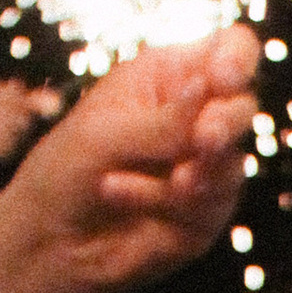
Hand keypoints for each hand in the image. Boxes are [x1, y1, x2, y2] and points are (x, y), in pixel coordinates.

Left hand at [0, 24, 259, 292]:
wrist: (48, 241)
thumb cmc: (66, 170)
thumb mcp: (107, 133)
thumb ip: (166, 119)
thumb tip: (208, 87)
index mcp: (171, 78)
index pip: (231, 51)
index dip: (238, 59)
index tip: (224, 79)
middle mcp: (196, 119)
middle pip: (243, 107)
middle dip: (226, 124)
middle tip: (202, 140)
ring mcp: (205, 170)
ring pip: (231, 166)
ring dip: (185, 176)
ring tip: (120, 182)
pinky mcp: (205, 216)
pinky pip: (209, 208)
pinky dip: (161, 203)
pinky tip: (118, 195)